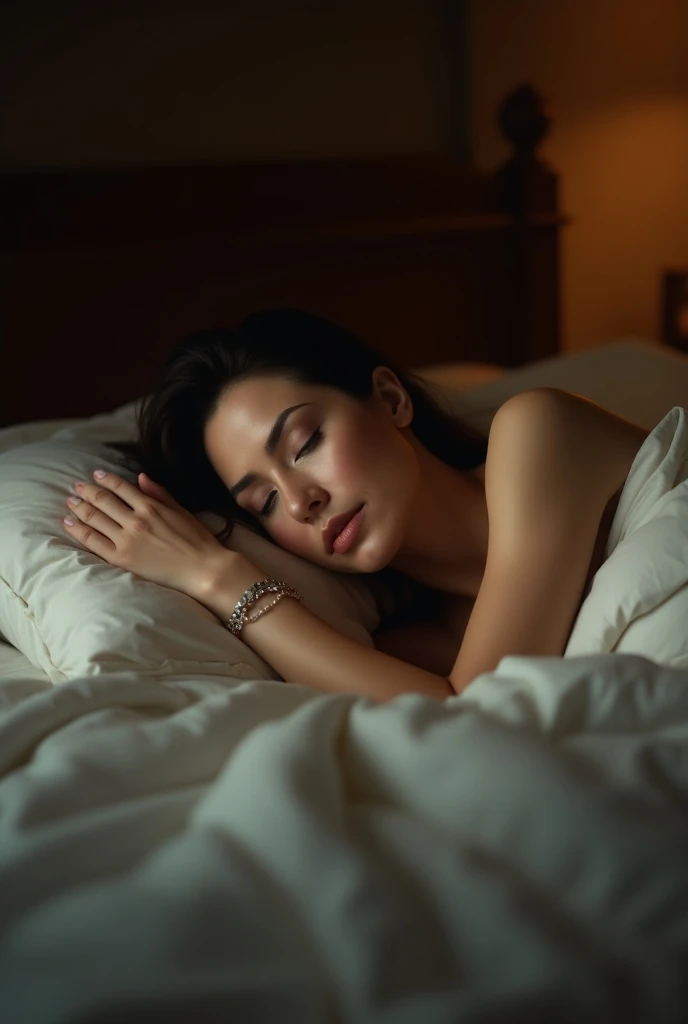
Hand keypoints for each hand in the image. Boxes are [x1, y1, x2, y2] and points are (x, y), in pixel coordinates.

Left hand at [62, 468, 229, 602]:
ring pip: (94, 517)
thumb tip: (141, 477)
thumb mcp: (181, 511)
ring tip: (70, 502)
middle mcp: (135, 519)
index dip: (106, 479)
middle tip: (76, 486)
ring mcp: (126, 539)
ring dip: (79, 507)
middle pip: (103, 500)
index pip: (121, 487)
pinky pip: (93, 541)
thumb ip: (159, 494)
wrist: (203, 569)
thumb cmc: (198, 541)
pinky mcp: (121, 558)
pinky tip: (69, 522)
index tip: (96, 475)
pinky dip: (78, 529)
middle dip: (87, 490)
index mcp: (151, 506)